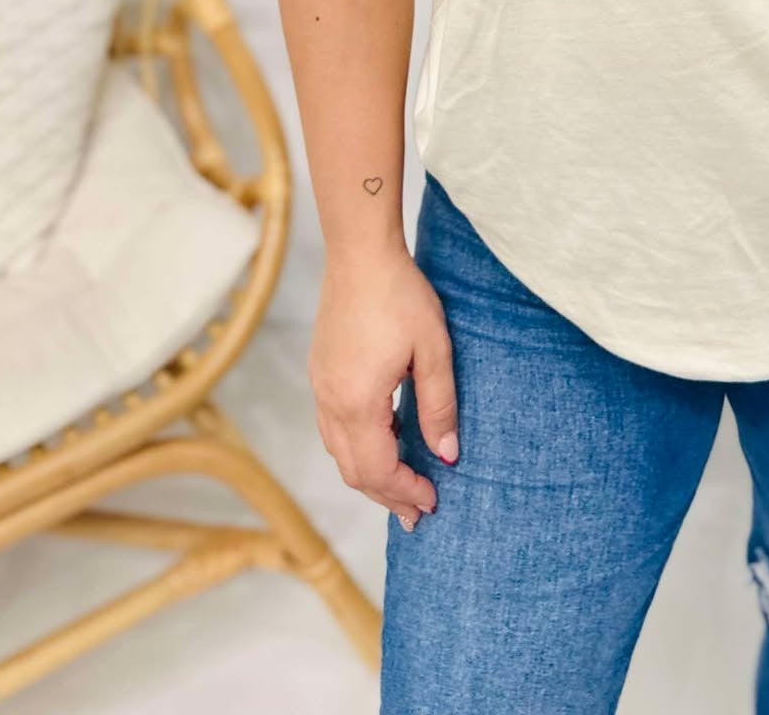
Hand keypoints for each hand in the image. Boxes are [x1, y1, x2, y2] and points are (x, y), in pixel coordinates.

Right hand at [308, 245, 460, 532]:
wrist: (359, 254)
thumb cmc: (400, 295)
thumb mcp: (433, 351)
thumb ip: (439, 406)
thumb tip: (448, 456)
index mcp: (357, 403)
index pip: (378, 470)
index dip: (405, 492)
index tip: (433, 502)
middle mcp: (331, 402)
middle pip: (354, 470)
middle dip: (387, 495)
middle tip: (417, 513)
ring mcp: (320, 387)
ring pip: (339, 452)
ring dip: (369, 474)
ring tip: (399, 487)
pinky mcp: (320, 372)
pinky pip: (333, 428)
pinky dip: (357, 448)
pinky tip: (382, 441)